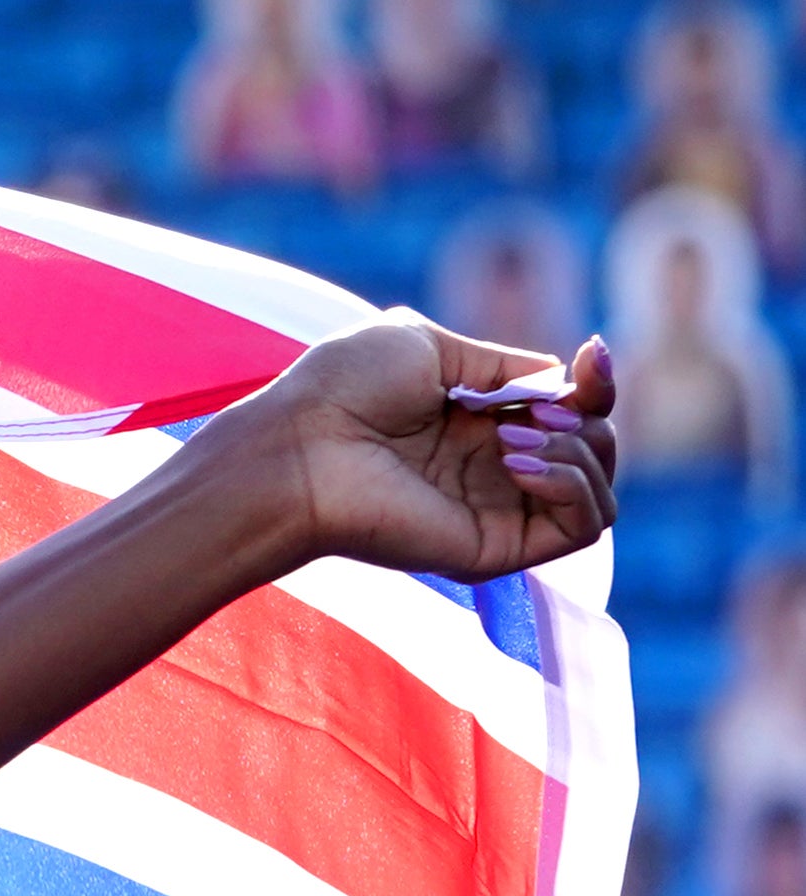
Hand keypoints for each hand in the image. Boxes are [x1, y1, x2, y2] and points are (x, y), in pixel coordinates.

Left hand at [195, 313, 616, 587]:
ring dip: (581, 451)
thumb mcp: (427, 346)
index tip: (591, 356)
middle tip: (532, 408)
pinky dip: (573, 485)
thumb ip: (499, 361)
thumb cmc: (339, 390)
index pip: (571, 412)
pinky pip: (582, 529)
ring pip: (598, 492)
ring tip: (512, 438)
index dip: (595, 384)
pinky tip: (518, 462)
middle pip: (595, 450)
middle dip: (590, 416)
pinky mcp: (494, 549)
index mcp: (477, 421)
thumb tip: (561, 378)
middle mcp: (492, 469)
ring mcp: (496, 511)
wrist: (296, 447)